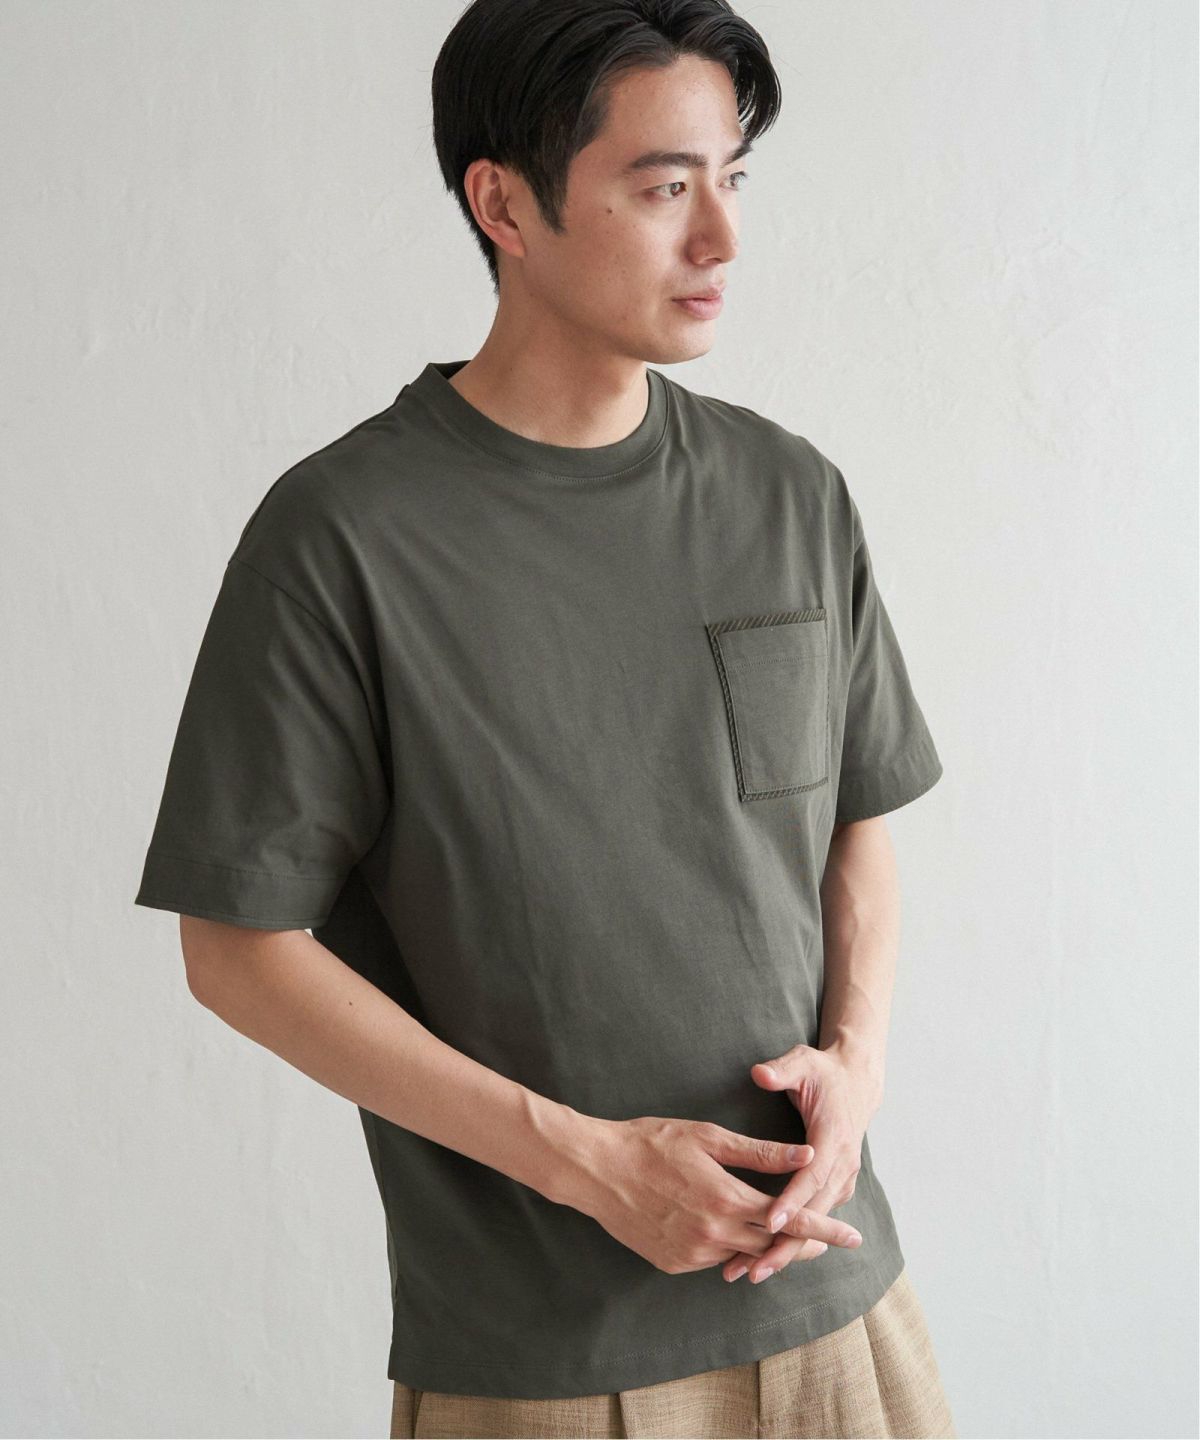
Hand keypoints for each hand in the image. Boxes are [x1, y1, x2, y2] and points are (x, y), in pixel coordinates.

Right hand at [575, 1114, 864, 1275]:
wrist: (596, 1169)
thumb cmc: (652, 1142)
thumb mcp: (708, 1137)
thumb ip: (760, 1153)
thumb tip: (805, 1155)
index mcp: (727, 1200)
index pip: (789, 1219)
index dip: (824, 1229)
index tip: (853, 1236)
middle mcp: (714, 1235)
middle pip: (773, 1247)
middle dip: (802, 1243)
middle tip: (828, 1239)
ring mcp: (692, 1254)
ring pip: (743, 1254)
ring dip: (764, 1245)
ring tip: (782, 1231)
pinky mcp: (673, 1263)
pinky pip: (714, 1258)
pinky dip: (729, 1245)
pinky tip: (728, 1228)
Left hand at [721, 1041, 880, 1283]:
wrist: (856, 1084)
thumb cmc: (823, 1073)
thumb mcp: (803, 1062)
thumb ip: (781, 1069)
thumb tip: (760, 1074)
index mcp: (834, 1138)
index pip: (812, 1176)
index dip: (792, 1201)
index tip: (768, 1222)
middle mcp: (843, 1165)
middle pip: (814, 1213)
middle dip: (785, 1244)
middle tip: (752, 1269)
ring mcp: (842, 1179)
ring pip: (815, 1223)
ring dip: (786, 1250)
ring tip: (750, 1272)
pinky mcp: (835, 1187)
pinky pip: (815, 1218)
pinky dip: (793, 1240)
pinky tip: (765, 1258)